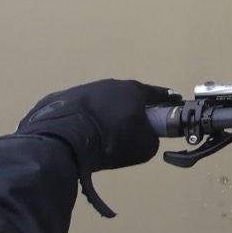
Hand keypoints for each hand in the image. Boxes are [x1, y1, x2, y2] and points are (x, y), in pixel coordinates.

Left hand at [17, 79, 179, 172]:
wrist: (64, 141)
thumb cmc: (111, 141)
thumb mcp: (144, 147)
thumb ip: (151, 138)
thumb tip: (146, 136)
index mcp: (132, 90)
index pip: (156, 93)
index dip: (166, 99)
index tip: (172, 102)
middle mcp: (108, 85)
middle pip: (126, 96)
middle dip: (131, 108)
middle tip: (132, 125)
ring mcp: (82, 89)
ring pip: (100, 101)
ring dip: (105, 113)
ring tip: (102, 133)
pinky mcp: (59, 99)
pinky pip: (77, 110)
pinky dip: (82, 119)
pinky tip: (80, 133)